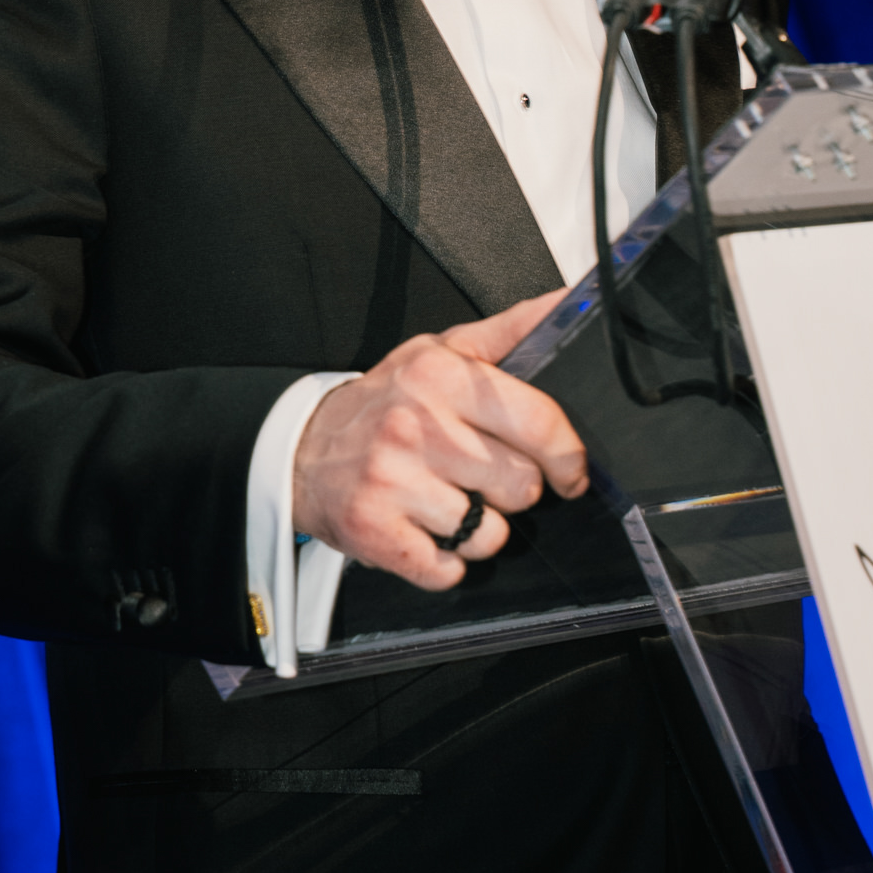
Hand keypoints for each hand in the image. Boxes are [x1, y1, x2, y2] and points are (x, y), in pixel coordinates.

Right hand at [290, 291, 586, 589]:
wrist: (303, 449)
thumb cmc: (388, 401)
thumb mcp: (442, 350)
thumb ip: (511, 330)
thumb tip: (569, 303)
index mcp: (440, 375)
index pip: (538, 422)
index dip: (567, 455)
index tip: (570, 471)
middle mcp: (416, 426)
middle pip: (521, 486)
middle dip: (513, 488)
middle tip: (484, 475)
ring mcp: (393, 481)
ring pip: (490, 534)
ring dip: (480, 527)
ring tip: (451, 500)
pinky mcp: (375, 531)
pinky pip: (448, 569)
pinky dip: (446, 561)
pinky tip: (427, 530)